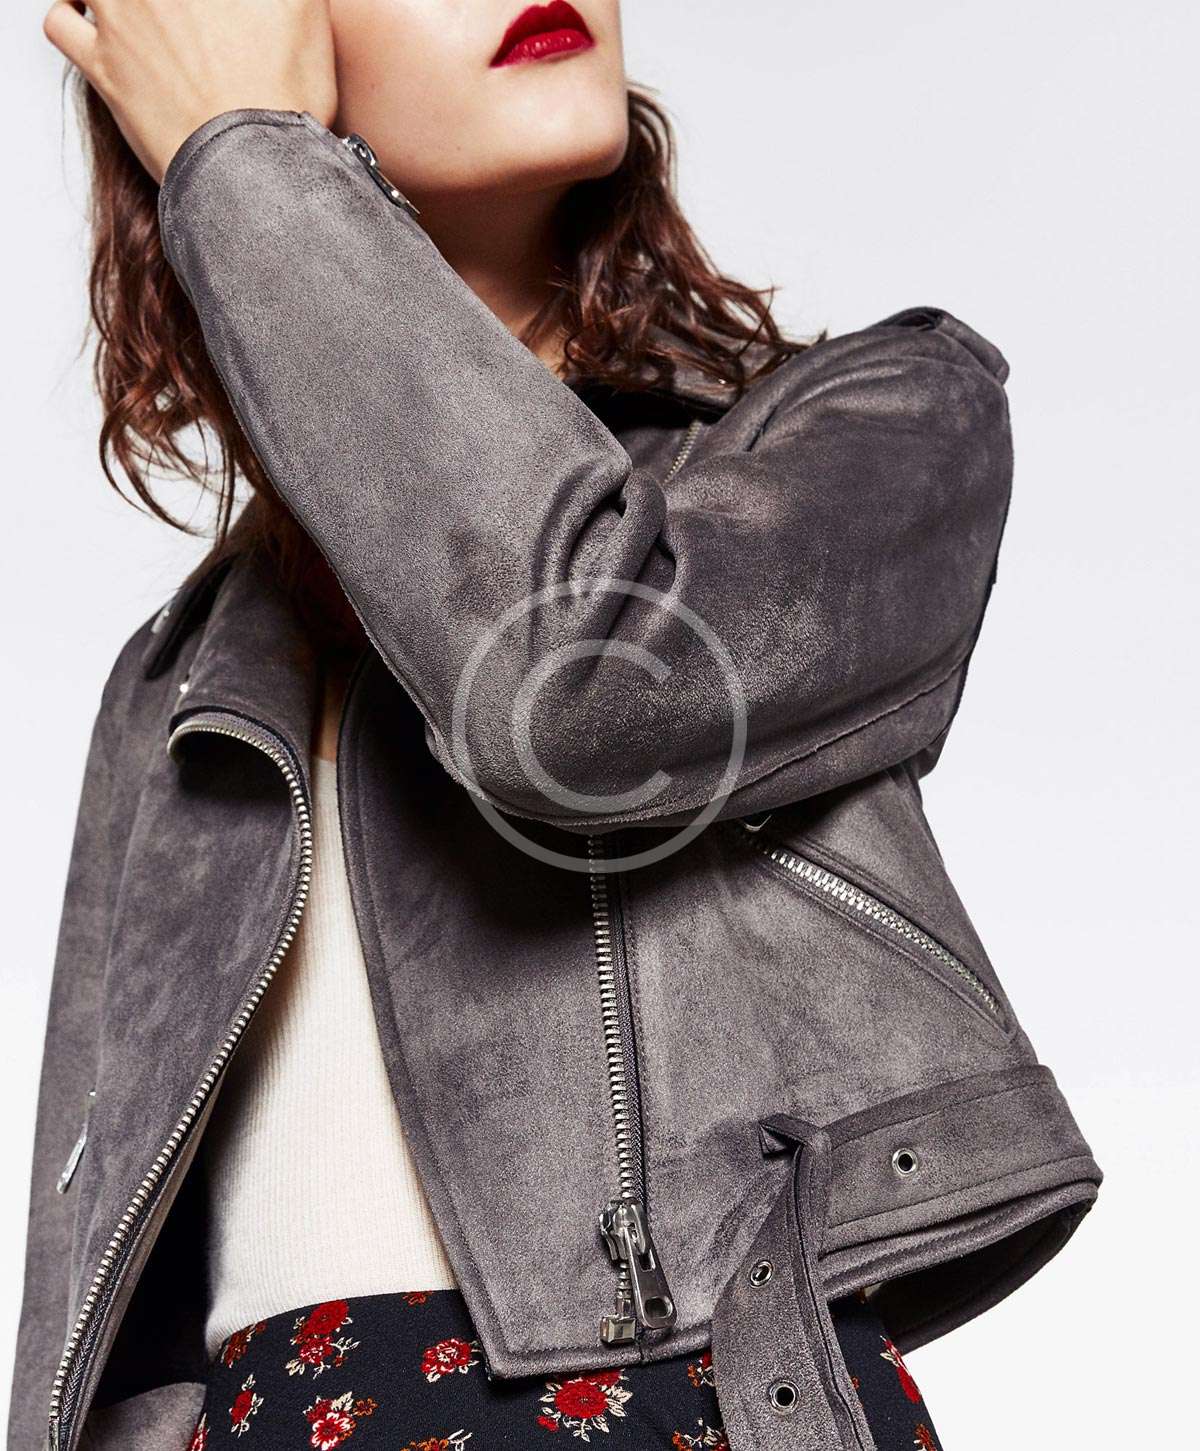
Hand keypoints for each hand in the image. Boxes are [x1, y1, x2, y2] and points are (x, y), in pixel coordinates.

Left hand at [43, 0, 337, 184]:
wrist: (250, 167)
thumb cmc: (282, 97)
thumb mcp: (303, 11)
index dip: (207, 4)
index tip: (217, 13)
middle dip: (161, 4)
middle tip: (182, 14)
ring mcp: (118, 18)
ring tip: (131, 8)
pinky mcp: (101, 65)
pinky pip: (61, 23)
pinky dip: (69, 14)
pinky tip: (86, 19)